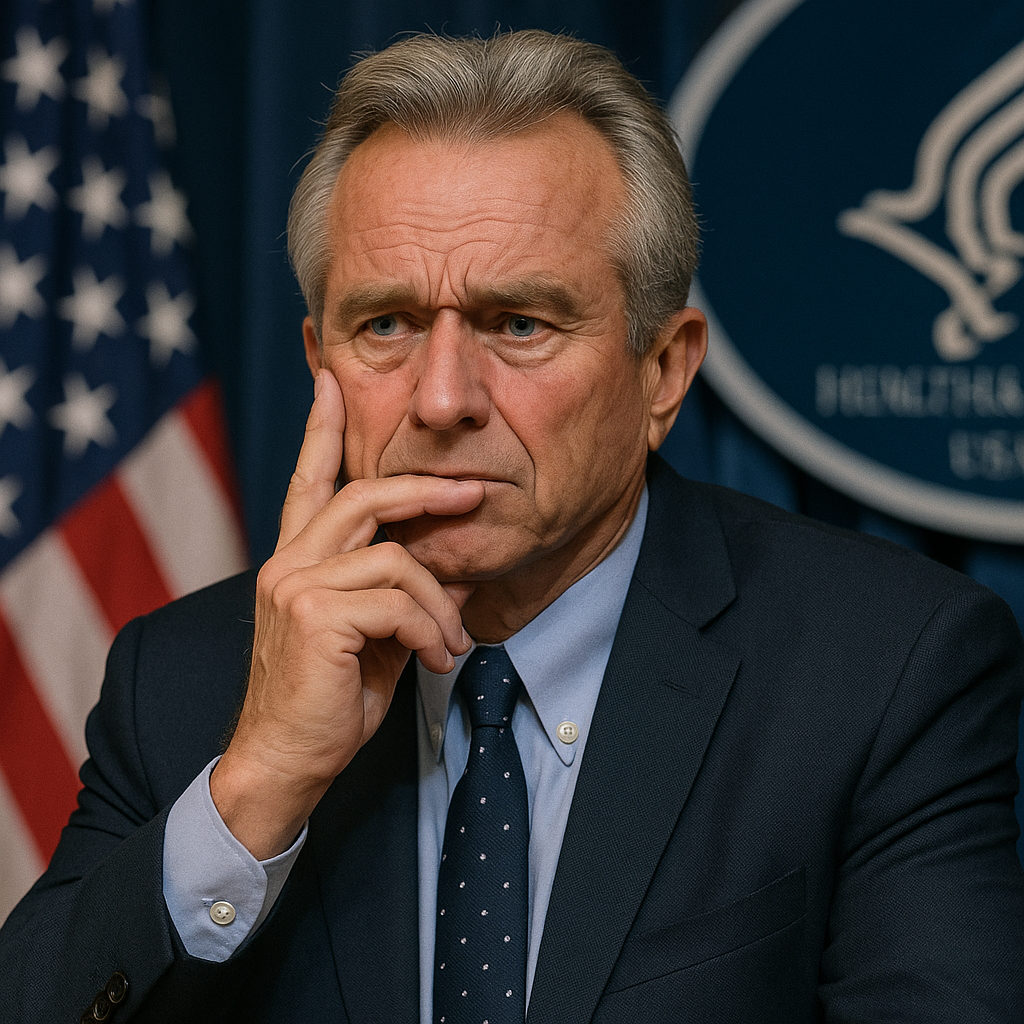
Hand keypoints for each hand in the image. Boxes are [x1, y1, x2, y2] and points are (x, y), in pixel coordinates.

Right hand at [211, 370, 481, 858]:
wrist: (288, 761)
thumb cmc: (331, 697)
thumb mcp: (376, 634)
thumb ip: (402, 591)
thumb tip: (455, 562)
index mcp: (297, 560)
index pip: (310, 480)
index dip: (322, 428)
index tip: (330, 378)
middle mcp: (288, 562)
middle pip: (363, 496)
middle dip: (426, 491)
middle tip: (476, 492)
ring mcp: (294, 585)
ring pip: (395, 555)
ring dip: (439, 598)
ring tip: (451, 641)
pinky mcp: (314, 615)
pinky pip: (398, 599)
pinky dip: (431, 626)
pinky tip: (436, 658)